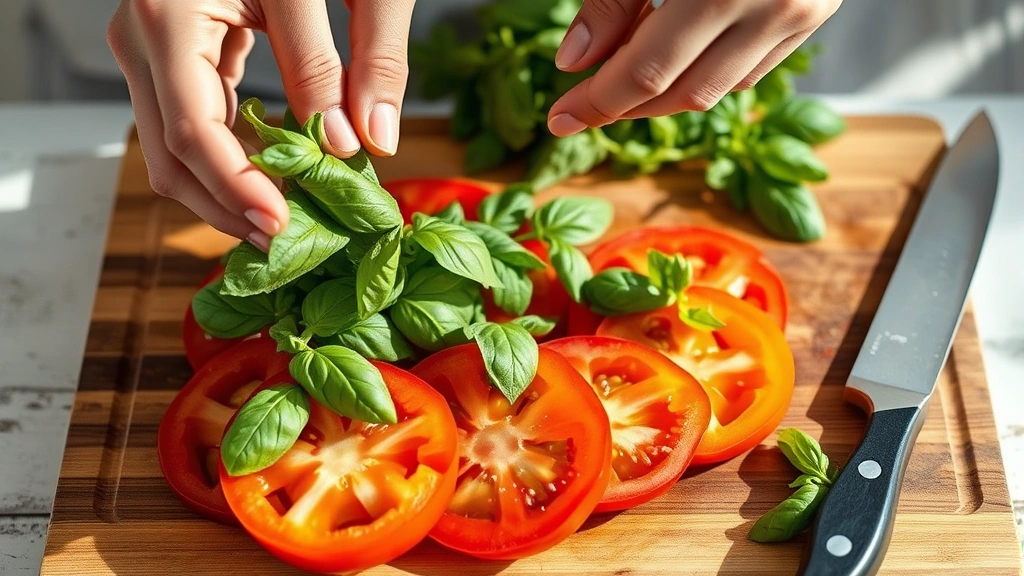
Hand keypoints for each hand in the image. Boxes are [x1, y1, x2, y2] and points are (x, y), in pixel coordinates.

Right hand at [106, 0, 415, 248]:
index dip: (238, 191)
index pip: (193, 134)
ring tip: (285, 220)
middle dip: (227, 209)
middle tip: (287, 245)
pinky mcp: (176, 49)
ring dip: (225, 192)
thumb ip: (360, 57)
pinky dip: (229, 156)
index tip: (285, 229)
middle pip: (171, 156)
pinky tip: (274, 177)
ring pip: (173, 148)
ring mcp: (152, 44)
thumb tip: (367, 142)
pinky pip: (191, 120)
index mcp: (170, 14)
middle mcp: (144, 34)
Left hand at [547, 0, 840, 135]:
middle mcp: (771, 8)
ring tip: (622, 70)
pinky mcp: (815, 15)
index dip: (597, 103)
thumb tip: (574, 64)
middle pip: (682, 93)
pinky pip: (749, 70)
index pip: (647, 72)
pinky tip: (673, 53)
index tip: (560, 118)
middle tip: (580, 104)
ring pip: (717, 90)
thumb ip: (610, 1)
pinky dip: (703, 74)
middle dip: (625, 106)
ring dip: (663, 94)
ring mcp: (802, 15)